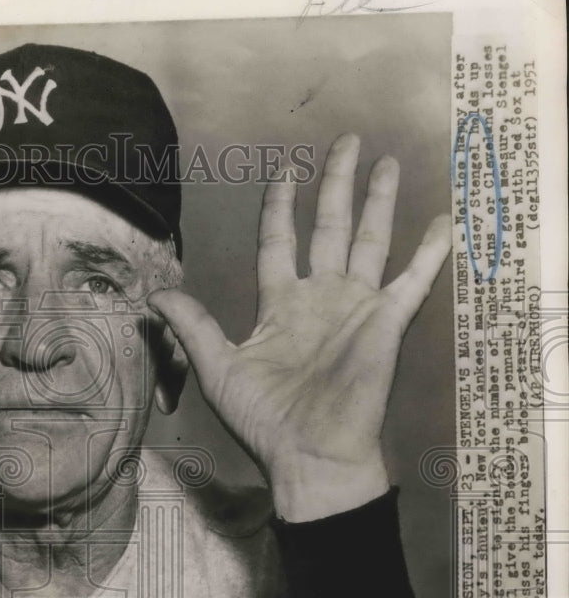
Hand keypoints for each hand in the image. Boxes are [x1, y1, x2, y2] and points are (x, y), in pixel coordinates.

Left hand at [149, 133, 450, 520]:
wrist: (308, 454)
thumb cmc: (262, 418)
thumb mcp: (217, 368)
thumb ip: (192, 326)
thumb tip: (154, 294)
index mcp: (280, 304)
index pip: (280, 240)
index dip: (281, 206)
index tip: (285, 172)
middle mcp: (319, 297)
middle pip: (329, 226)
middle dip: (336, 184)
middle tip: (346, 142)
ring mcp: (355, 307)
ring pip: (370, 240)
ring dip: (379, 201)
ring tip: (387, 163)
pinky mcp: (386, 323)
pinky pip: (412, 280)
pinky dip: (429, 252)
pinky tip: (443, 222)